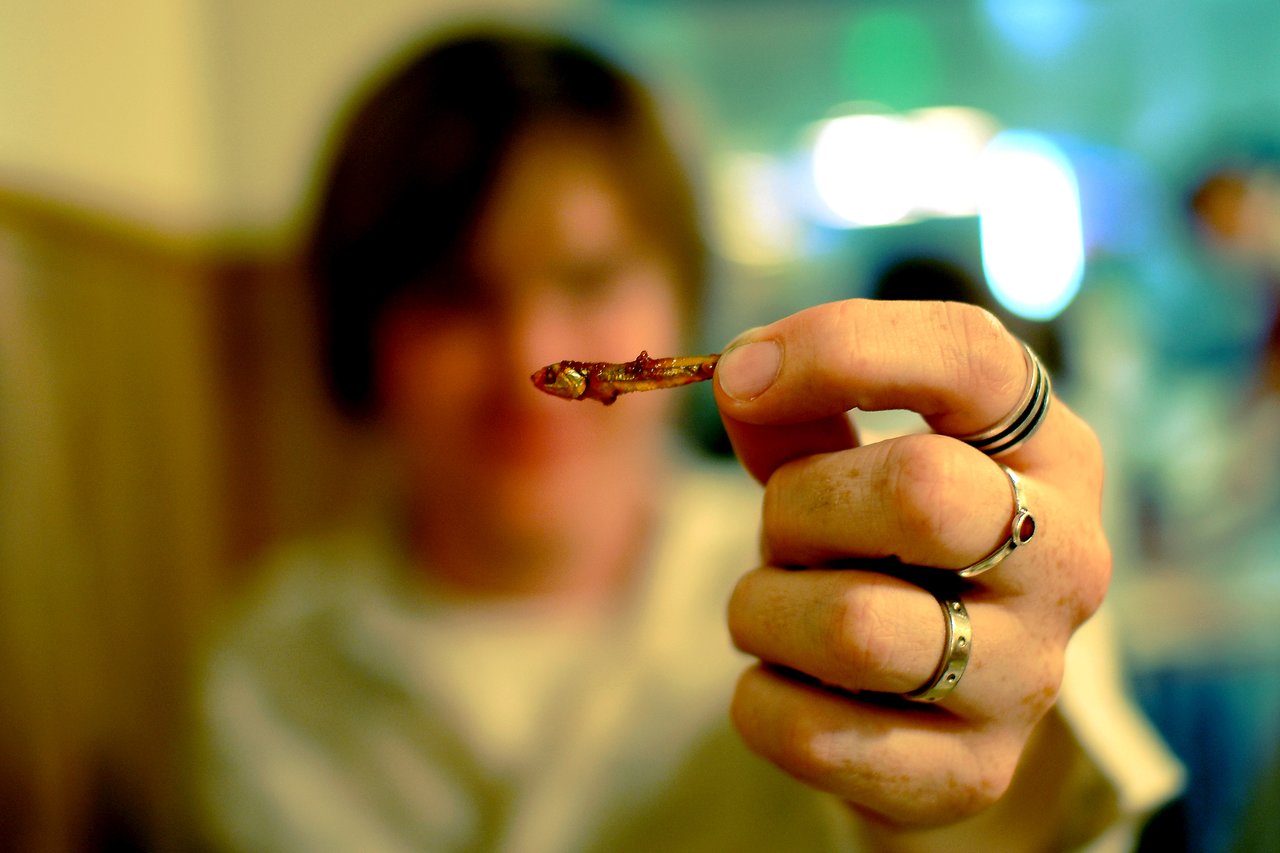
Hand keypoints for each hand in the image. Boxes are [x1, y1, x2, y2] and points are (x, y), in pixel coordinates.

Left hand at [713, 299, 1108, 827]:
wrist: (933, 704)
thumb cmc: (883, 546)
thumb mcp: (851, 459)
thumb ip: (799, 409)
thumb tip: (739, 375)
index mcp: (1047, 447)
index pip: (972, 357)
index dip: (839, 347)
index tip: (741, 376)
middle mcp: (1067, 555)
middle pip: (920, 490)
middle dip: (801, 506)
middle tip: (787, 531)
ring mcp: (1032, 674)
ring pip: (855, 627)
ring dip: (767, 610)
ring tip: (783, 611)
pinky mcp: (974, 774)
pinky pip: (815, 734)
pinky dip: (763, 702)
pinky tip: (791, 685)